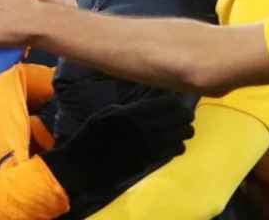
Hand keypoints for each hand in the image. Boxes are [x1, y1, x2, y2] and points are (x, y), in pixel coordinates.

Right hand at [41, 95, 193, 206]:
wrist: (84, 165)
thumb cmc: (92, 135)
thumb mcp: (107, 113)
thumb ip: (131, 109)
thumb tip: (151, 105)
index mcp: (134, 113)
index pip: (169, 104)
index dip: (176, 102)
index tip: (175, 101)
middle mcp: (146, 129)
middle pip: (181, 119)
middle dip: (184, 116)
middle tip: (181, 115)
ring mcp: (150, 147)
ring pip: (182, 135)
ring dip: (182, 130)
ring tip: (178, 128)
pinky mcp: (151, 161)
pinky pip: (174, 151)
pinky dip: (177, 145)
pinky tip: (171, 143)